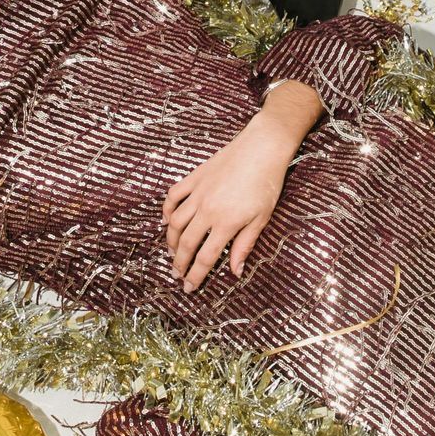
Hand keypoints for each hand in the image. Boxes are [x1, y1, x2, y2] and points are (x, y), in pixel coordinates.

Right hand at [163, 118, 290, 289]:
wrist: (262, 147)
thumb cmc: (267, 183)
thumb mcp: (261, 218)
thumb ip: (244, 245)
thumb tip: (235, 271)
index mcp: (226, 223)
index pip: (205, 257)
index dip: (195, 276)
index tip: (188, 288)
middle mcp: (207, 210)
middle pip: (186, 243)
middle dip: (179, 263)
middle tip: (176, 275)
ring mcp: (198, 193)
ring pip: (175, 222)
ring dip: (170, 240)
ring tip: (172, 252)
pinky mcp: (194, 177)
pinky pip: (173, 196)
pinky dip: (167, 210)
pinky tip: (167, 220)